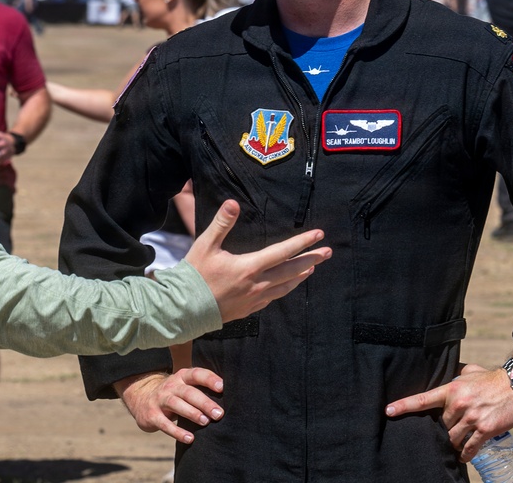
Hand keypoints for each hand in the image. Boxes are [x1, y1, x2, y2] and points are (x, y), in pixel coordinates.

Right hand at [114, 368, 224, 443]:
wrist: (141, 398)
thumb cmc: (173, 395)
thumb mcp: (184, 387)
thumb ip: (201, 390)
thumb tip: (230, 398)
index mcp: (181, 377)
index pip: (196, 374)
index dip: (209, 379)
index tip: (222, 387)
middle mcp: (171, 386)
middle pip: (188, 392)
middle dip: (204, 402)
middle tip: (219, 413)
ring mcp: (160, 400)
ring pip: (176, 404)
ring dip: (192, 413)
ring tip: (205, 422)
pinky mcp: (152, 415)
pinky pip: (165, 423)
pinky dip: (177, 431)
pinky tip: (190, 438)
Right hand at [184, 199, 330, 323]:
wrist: (184, 309)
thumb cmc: (194, 275)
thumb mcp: (206, 244)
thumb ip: (222, 223)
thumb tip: (233, 203)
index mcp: (249, 267)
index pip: (282, 251)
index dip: (302, 242)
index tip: (318, 234)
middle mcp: (257, 284)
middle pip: (291, 270)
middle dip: (311, 259)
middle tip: (328, 252)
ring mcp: (254, 299)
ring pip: (285, 287)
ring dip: (300, 276)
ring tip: (312, 269)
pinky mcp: (248, 309)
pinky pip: (273, 298)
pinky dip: (285, 289)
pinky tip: (286, 286)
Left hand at [384, 363, 512, 461]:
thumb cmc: (489, 377)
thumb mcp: (468, 371)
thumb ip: (454, 374)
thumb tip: (445, 369)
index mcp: (450, 389)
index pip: (422, 399)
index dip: (404, 406)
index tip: (388, 411)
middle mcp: (458, 404)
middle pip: (441, 425)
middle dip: (444, 429)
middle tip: (447, 430)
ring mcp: (472, 417)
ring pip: (453, 438)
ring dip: (453, 442)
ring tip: (454, 444)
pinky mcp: (486, 429)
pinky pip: (471, 447)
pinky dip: (465, 453)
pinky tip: (463, 456)